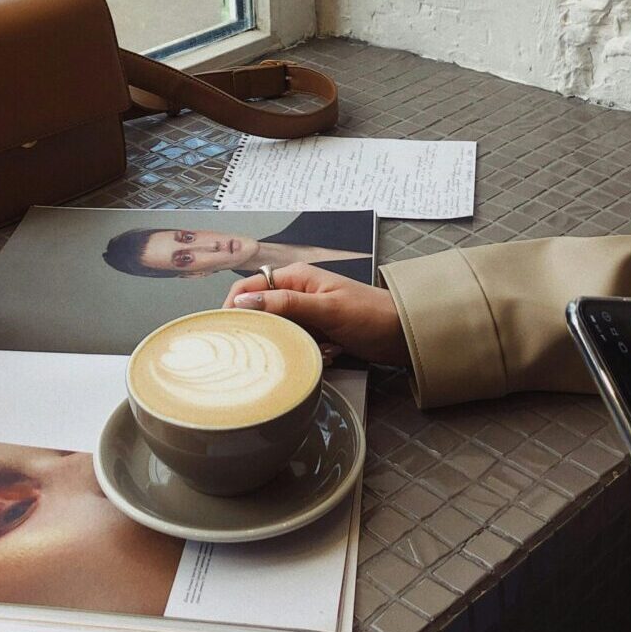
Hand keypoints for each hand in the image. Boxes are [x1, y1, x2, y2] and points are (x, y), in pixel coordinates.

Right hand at [222, 263, 409, 367]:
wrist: (404, 335)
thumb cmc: (370, 315)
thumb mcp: (327, 309)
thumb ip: (286, 304)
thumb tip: (244, 302)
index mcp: (296, 277)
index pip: (249, 287)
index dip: (234, 306)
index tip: (226, 331)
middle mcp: (296, 293)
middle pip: (260, 311)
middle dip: (262, 330)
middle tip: (262, 350)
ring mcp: (306, 313)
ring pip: (277, 330)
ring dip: (287, 343)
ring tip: (307, 349)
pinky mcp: (316, 332)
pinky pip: (295, 342)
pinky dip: (303, 350)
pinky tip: (323, 354)